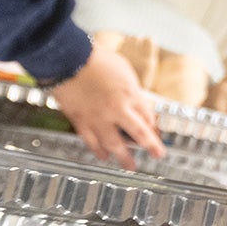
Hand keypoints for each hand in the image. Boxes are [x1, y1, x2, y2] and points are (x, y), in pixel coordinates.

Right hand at [47, 43, 165, 169]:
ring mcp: (98, 118)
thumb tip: (136, 100)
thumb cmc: (96, 59)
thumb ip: (131, 88)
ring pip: (114, 144)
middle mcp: (117, 110)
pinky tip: (103, 156)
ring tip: (130, 166)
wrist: (68, 59)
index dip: (152, 127)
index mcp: (131, 95)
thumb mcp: (124, 70)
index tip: (155, 133)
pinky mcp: (80, 121)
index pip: (147, 117)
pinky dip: (98, 151)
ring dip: (124, 157)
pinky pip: (91, 141)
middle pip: (138, 134)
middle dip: (150, 146)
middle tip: (157, 155)